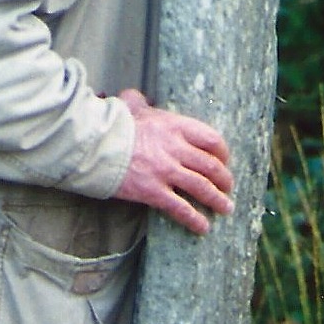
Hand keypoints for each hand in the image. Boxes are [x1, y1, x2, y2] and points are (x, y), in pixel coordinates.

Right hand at [114, 89, 232, 235]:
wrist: (95, 145)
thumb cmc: (112, 125)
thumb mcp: (130, 107)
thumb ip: (138, 102)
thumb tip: (134, 96)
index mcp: (175, 126)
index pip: (211, 139)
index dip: (222, 152)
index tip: (224, 159)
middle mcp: (176, 149)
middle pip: (210, 166)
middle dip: (224, 179)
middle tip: (228, 187)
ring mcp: (166, 172)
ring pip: (202, 188)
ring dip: (217, 199)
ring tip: (225, 208)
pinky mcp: (154, 192)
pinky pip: (181, 208)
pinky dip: (194, 219)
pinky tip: (203, 227)